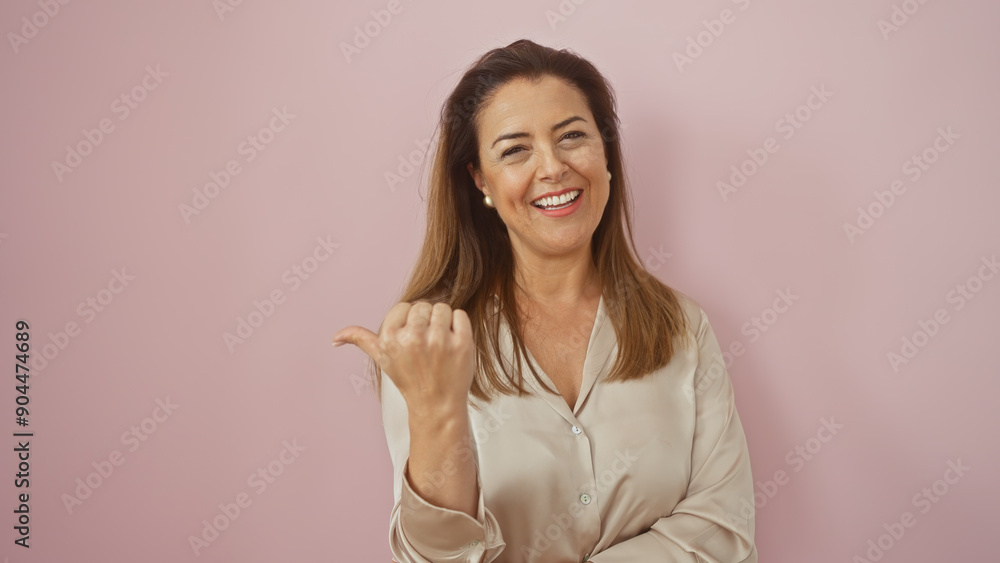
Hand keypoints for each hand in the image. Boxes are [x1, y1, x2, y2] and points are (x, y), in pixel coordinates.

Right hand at [332, 301, 475, 417]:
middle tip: (427, 345)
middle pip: (423, 305)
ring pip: (443, 307)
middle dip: (426, 321)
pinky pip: (461, 315)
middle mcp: (413, 337)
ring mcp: (439, 340)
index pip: (403, 306)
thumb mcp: (382, 359)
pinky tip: (453, 343)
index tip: (411, 339)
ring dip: (443, 322)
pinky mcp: (462, 343)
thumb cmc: (410, 379)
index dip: (409, 321)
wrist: (437, 404)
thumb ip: (361, 340)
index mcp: (390, 338)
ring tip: (440, 344)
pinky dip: (459, 325)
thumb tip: (335, 338)